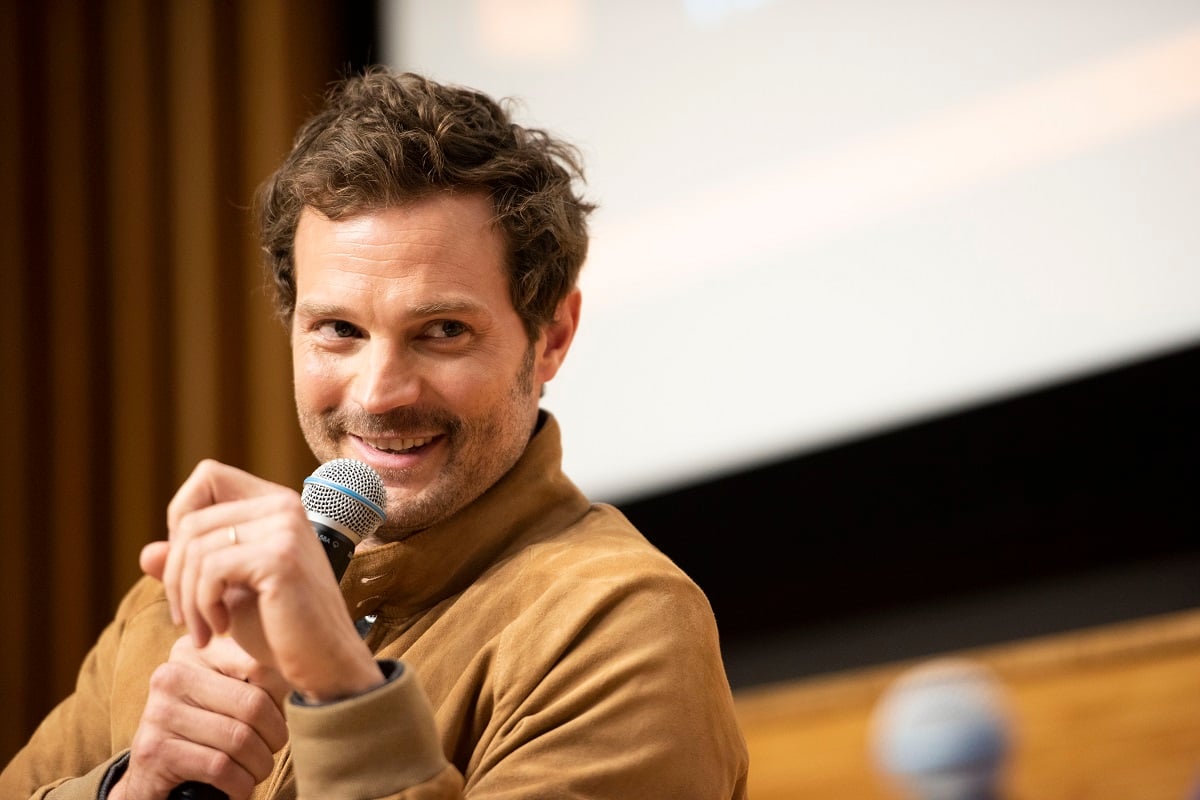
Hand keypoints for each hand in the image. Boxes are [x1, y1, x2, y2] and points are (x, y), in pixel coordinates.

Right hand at [111, 635, 288, 799]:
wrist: (155, 773)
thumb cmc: (208, 727)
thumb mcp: (229, 691)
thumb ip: (260, 674)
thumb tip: (307, 675)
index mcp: (196, 651)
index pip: (260, 664)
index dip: (282, 695)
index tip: (281, 712)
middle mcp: (172, 674)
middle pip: (253, 704)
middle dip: (275, 735)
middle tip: (273, 747)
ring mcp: (159, 712)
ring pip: (239, 740)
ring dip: (260, 764)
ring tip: (257, 767)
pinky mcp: (154, 751)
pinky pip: (220, 768)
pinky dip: (240, 784)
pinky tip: (238, 784)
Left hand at [141, 459, 384, 702]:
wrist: (325, 665)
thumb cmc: (281, 631)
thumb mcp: (228, 593)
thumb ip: (191, 568)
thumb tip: (147, 553)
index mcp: (276, 504)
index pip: (208, 476)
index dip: (182, 517)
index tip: (191, 568)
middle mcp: (284, 505)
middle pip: (191, 520)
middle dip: (175, 574)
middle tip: (186, 617)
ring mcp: (285, 528)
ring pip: (195, 547)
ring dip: (186, 598)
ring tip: (202, 630)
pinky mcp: (280, 557)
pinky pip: (210, 570)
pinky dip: (202, 606)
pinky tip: (219, 629)